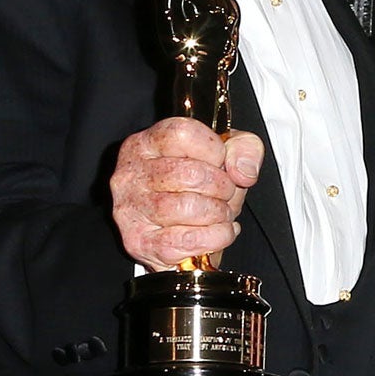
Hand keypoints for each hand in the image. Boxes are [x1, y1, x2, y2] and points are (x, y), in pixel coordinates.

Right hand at [110, 118, 264, 269]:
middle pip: (191, 174)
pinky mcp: (139, 242)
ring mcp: (131, 208)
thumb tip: (242, 172)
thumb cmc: (198, 187)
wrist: (176, 232)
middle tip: (225, 194)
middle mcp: (131, 173)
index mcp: (146, 143)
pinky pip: (188, 240)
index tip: (221, 162)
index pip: (182, 133)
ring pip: (189, 208)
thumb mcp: (225, 155)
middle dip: (222, 187)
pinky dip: (215, 237)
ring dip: (219, 213)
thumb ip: (244, 148)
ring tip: (221, 213)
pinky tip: (219, 232)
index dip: (214, 150)